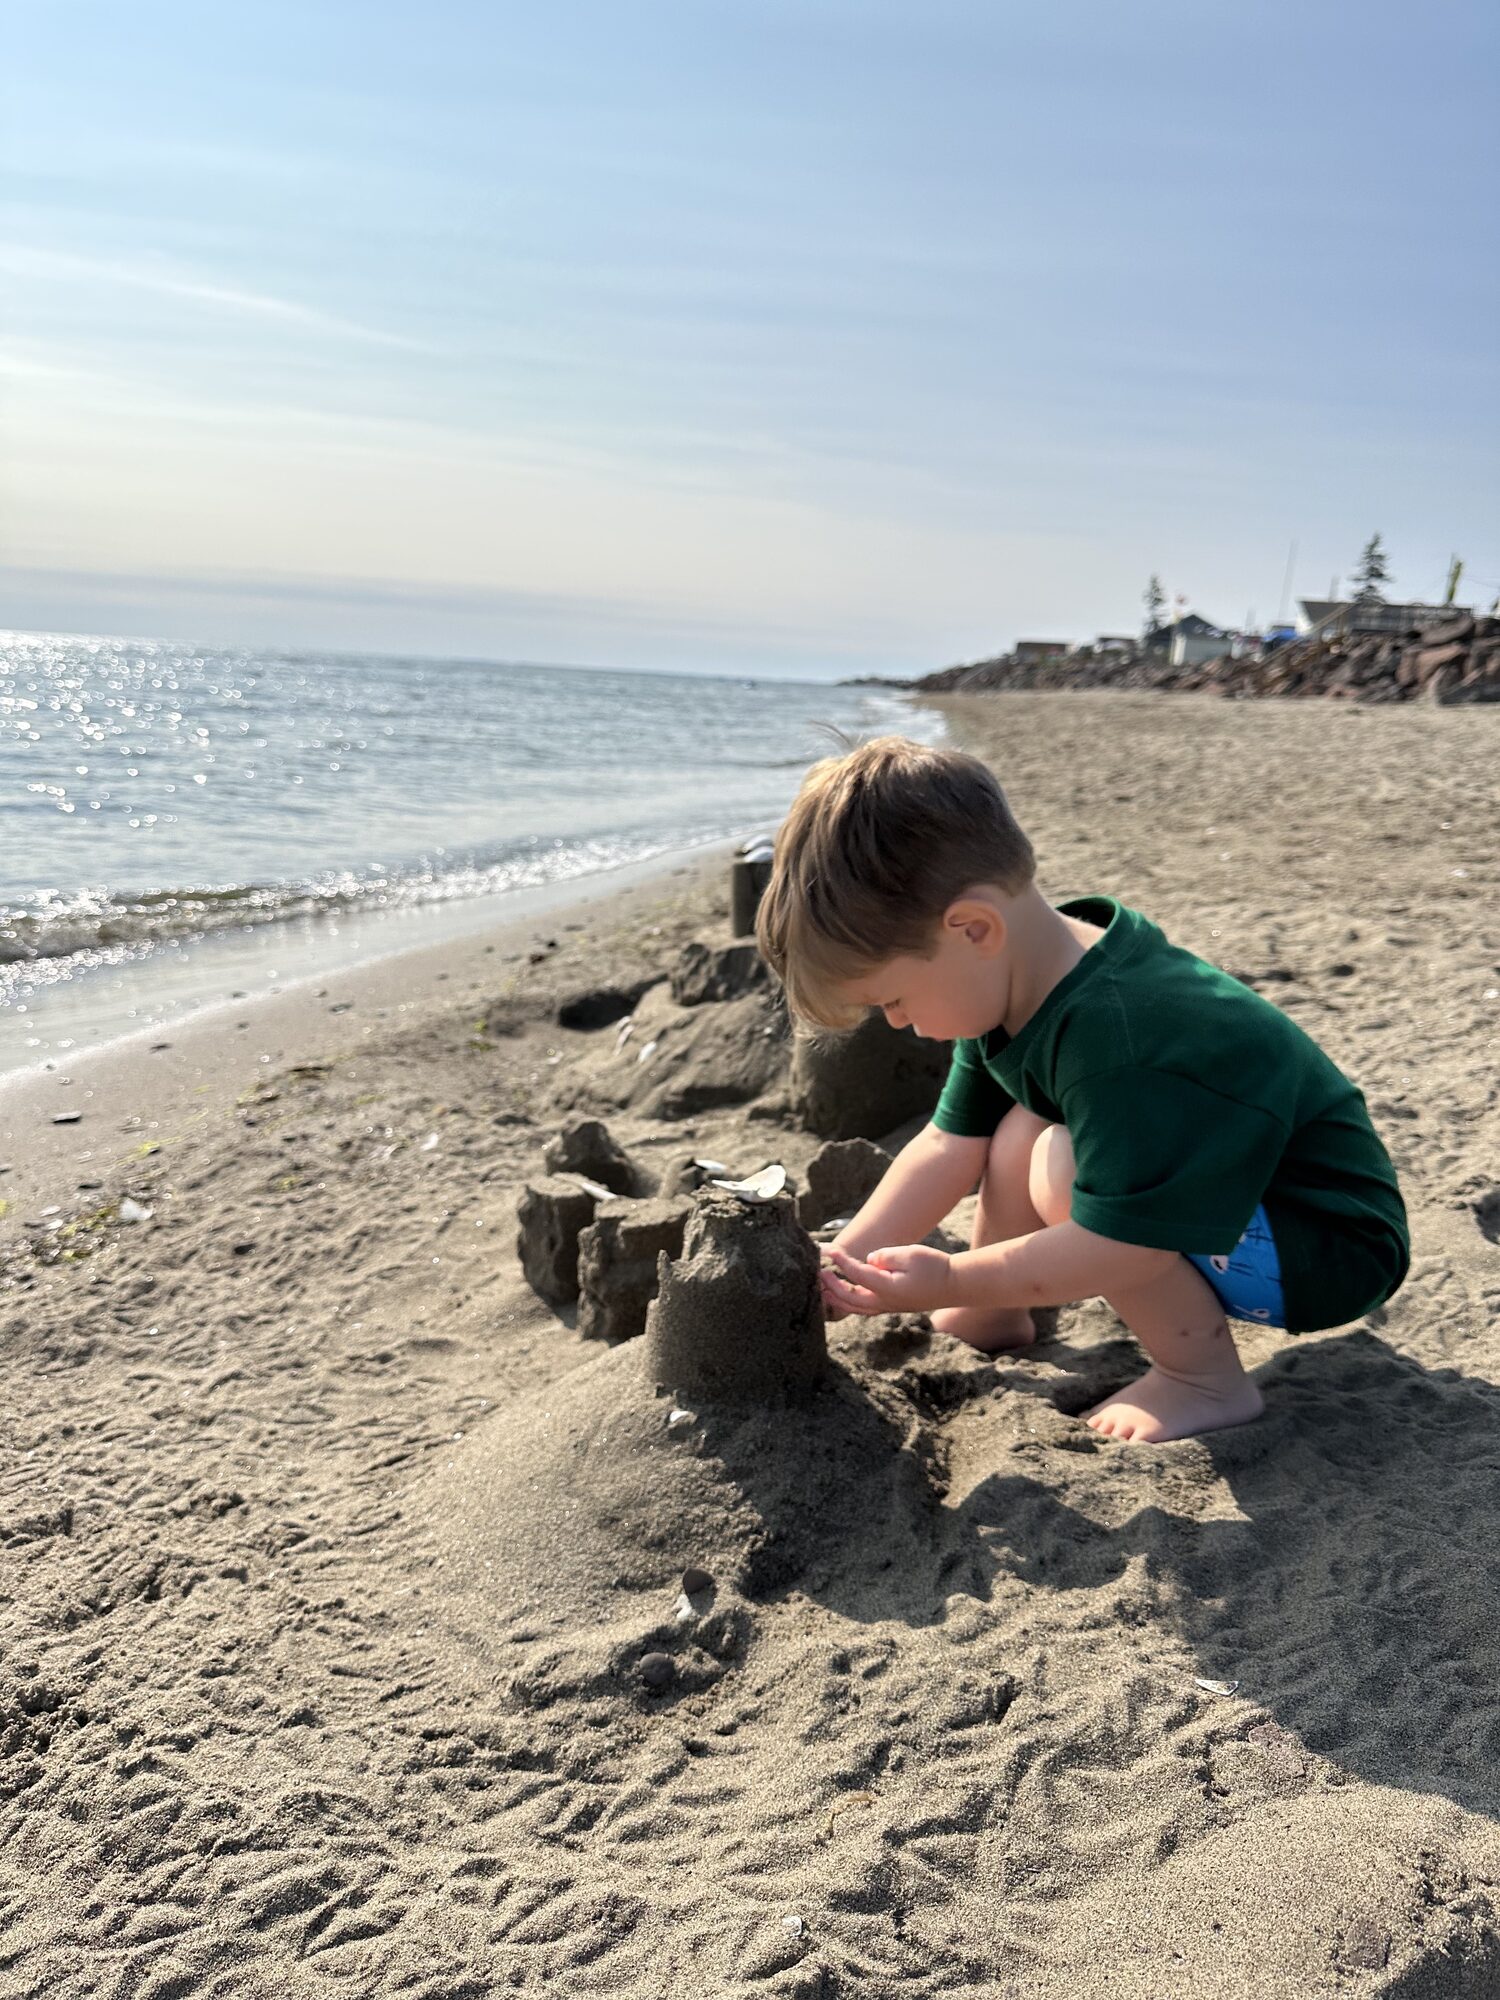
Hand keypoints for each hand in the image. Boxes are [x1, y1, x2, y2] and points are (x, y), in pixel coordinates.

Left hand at [821, 1243, 954, 1316]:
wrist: (956, 1285)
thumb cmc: (934, 1267)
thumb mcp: (910, 1254)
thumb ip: (886, 1256)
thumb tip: (870, 1261)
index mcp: (887, 1288)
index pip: (855, 1274)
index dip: (840, 1261)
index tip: (827, 1250)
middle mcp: (885, 1302)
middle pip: (849, 1298)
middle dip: (830, 1286)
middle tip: (817, 1273)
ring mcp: (889, 1307)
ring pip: (856, 1307)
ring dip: (837, 1299)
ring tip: (823, 1290)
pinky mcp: (894, 1306)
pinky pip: (865, 1308)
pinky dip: (851, 1302)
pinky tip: (845, 1295)